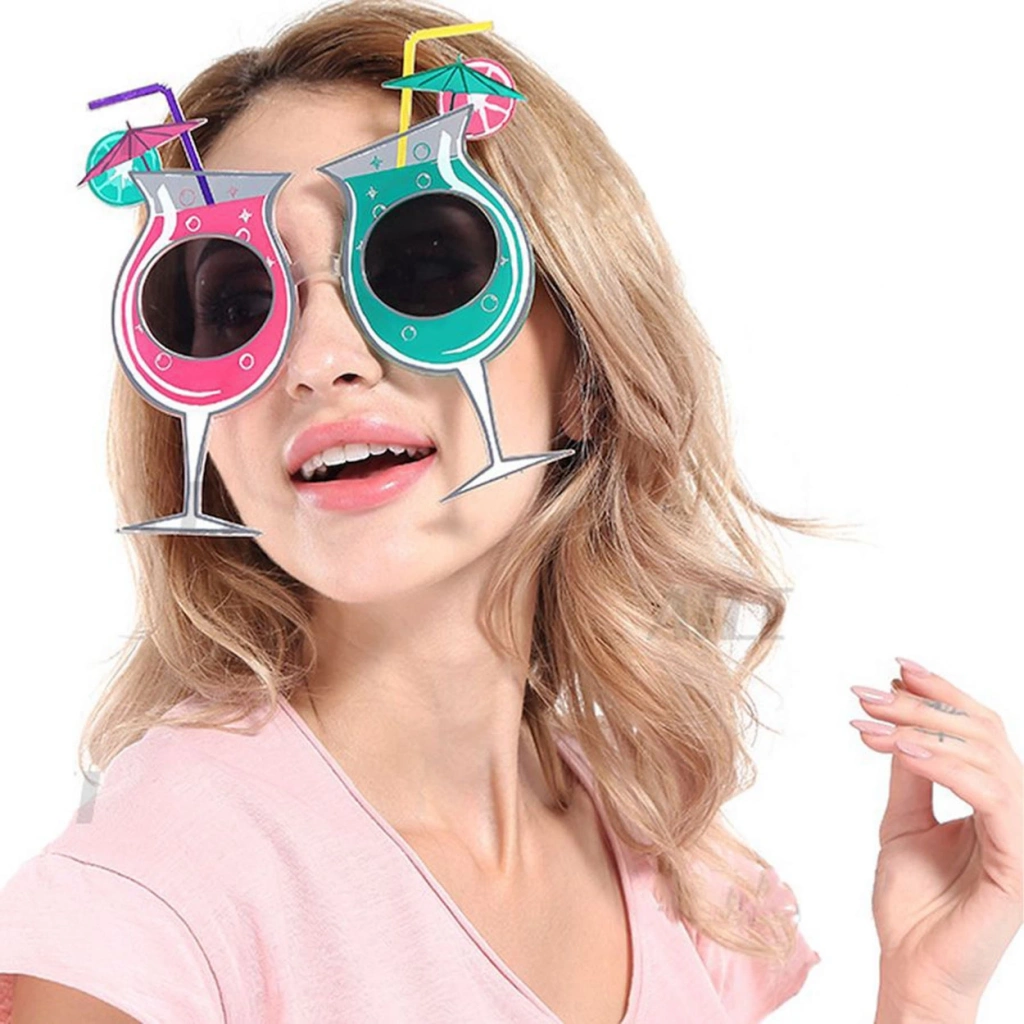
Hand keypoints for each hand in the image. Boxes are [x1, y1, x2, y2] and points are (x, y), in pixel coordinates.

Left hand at [849, 658, 1022, 1018]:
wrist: (912, 968)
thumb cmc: (912, 904)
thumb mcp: (903, 821)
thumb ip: (909, 772)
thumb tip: (898, 716)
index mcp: (993, 801)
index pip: (978, 732)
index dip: (942, 694)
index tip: (894, 667)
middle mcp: (1015, 812)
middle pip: (982, 733)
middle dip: (919, 706)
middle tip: (864, 693)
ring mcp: (1022, 837)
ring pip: (987, 756)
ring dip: (922, 729)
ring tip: (871, 720)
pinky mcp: (1019, 864)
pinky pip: (990, 796)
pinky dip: (945, 766)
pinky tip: (902, 751)